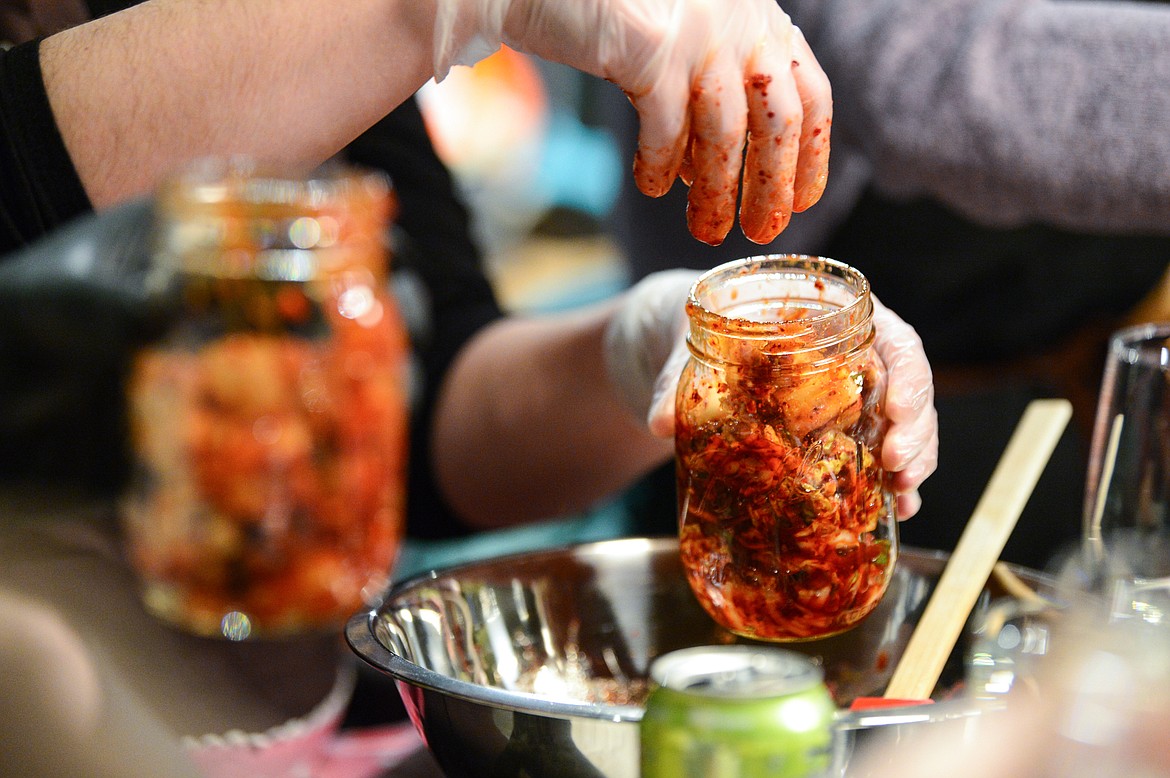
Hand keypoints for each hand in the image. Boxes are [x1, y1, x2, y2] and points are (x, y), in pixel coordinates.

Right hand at [433, 0, 831, 245]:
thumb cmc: (610, 14)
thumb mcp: (682, 47)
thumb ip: (709, 92)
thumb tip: (711, 170)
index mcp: (759, 20)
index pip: (811, 94)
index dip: (810, 155)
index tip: (800, 202)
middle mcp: (742, 20)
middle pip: (779, 120)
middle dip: (771, 186)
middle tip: (760, 231)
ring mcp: (700, 32)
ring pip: (727, 133)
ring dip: (716, 191)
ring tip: (704, 227)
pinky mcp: (653, 47)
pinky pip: (668, 128)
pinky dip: (662, 165)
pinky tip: (652, 184)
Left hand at [605, 275, 937, 519]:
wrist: (673, 351)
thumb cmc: (690, 325)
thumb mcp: (681, 337)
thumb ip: (676, 374)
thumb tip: (661, 422)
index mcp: (829, 316)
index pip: (893, 336)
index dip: (908, 372)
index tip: (898, 408)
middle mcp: (849, 354)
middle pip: (906, 386)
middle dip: (915, 429)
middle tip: (898, 466)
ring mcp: (845, 395)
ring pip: (900, 424)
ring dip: (912, 460)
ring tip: (904, 497)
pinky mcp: (831, 432)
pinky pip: (872, 452)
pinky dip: (888, 481)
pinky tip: (896, 509)